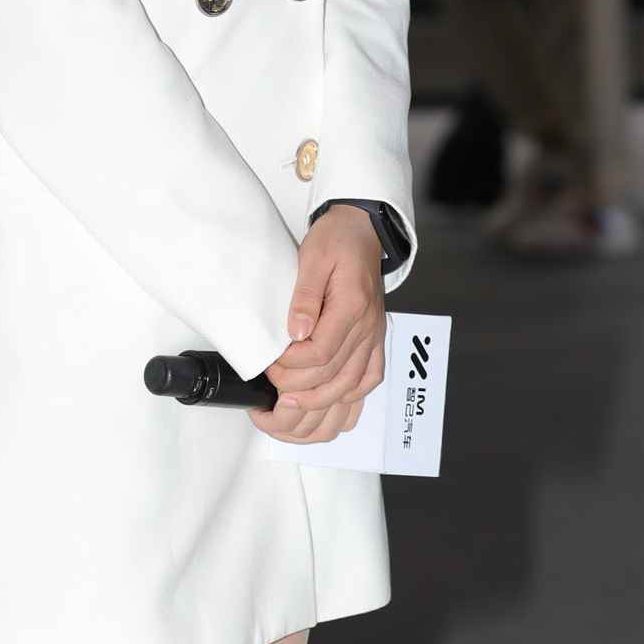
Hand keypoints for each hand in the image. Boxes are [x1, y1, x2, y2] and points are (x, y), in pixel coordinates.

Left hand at [252, 206, 386, 442]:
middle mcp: (367, 328)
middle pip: (334, 377)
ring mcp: (373, 338)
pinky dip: (349, 400)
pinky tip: (329, 407)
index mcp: (352, 306)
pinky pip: (369, 381)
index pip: (321, 353)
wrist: (363, 232)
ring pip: (351, 387)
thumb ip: (304, 296)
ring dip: (320, 406)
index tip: (269, 365)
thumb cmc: (337, 241)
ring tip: (290, 411)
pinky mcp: (374, 342)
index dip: (291, 367)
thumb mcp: (313, 257)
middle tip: (271, 391)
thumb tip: (295, 332)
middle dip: (297, 392)